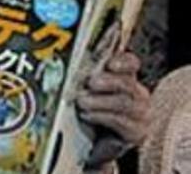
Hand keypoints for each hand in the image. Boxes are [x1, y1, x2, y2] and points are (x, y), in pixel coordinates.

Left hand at [76, 52, 150, 167]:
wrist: (93, 146)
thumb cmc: (89, 113)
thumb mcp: (86, 92)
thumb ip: (84, 78)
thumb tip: (68, 65)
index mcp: (125, 79)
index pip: (131, 63)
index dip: (122, 61)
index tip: (109, 64)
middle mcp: (137, 95)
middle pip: (128, 83)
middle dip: (107, 81)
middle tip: (90, 83)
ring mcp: (140, 114)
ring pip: (125, 102)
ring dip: (100, 101)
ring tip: (82, 102)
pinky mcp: (136, 133)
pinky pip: (121, 122)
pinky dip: (101, 116)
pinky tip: (87, 115)